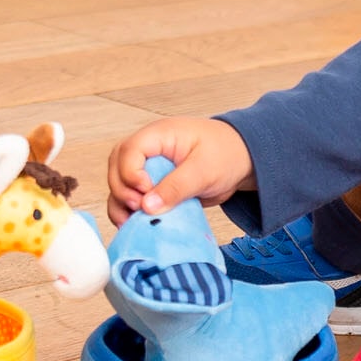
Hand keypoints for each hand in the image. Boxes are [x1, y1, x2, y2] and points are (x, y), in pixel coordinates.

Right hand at [107, 116, 254, 225]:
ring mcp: (148, 168)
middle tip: (140, 209)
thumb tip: (147, 206)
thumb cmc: (226, 154)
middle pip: (117, 168)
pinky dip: (129, 211)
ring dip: (121, 204)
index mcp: (158, 136)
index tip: (145, 191)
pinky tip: (134, 225)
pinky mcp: (153, 186)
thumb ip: (176, 187)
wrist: (243, 161)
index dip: (130, 173)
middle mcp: (148, 150)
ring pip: (119, 184)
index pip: (128, 151)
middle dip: (123, 190)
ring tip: (131, 222)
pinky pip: (131, 197)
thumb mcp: (204, 170)